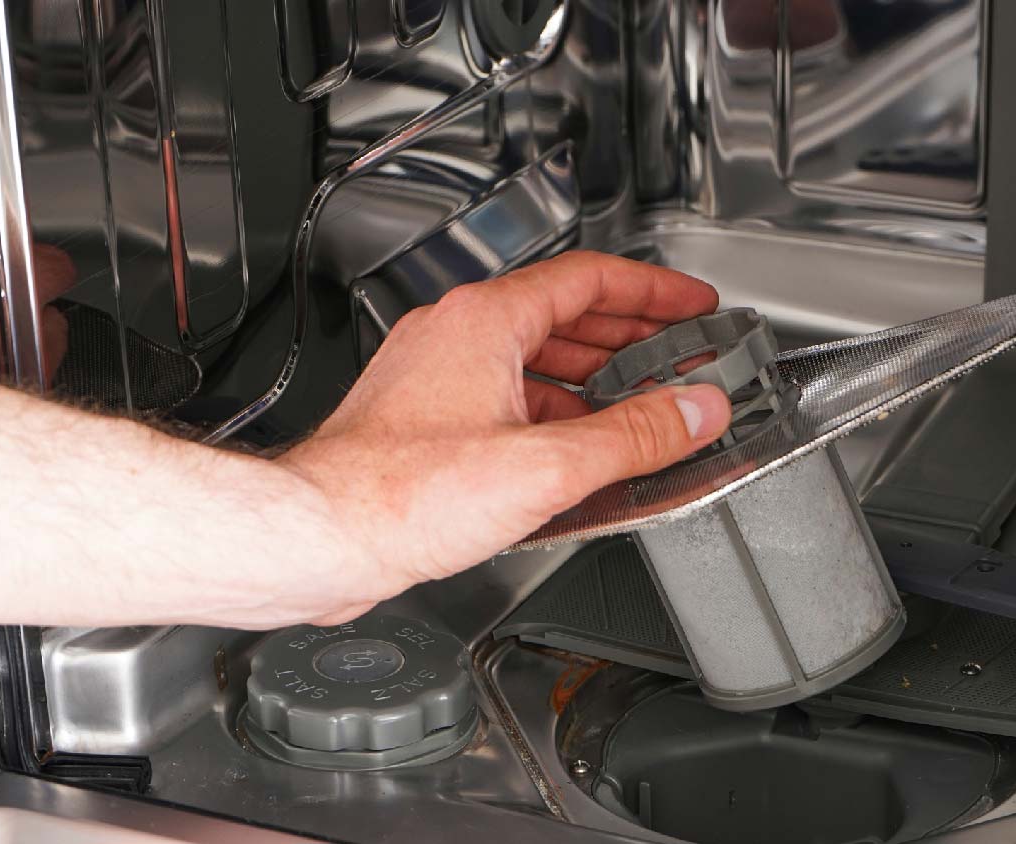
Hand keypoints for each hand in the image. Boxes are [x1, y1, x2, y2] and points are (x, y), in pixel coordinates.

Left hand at [275, 251, 732, 623]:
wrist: (321, 536)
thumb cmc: (398, 495)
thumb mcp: (546, 466)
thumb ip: (635, 436)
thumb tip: (694, 411)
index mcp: (484, 321)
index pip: (589, 278)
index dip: (653, 289)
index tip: (691, 303)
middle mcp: (455, 336)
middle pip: (563, 314)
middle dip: (630, 334)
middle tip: (678, 350)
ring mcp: (436, 376)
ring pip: (533, 358)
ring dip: (593, 376)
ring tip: (641, 400)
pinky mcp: (426, 419)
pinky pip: (505, 396)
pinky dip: (552, 412)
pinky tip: (576, 449)